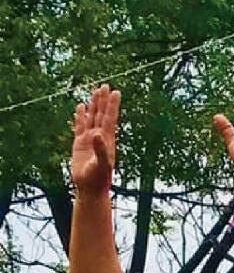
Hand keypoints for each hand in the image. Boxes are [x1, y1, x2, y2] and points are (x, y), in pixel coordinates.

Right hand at [70, 85, 119, 199]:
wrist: (90, 187)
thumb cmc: (99, 177)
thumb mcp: (102, 163)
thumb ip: (100, 149)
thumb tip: (98, 134)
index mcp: (108, 140)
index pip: (110, 118)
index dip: (112, 105)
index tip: (115, 92)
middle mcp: (100, 137)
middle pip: (101, 114)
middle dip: (103, 101)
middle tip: (105, 86)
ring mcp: (90, 139)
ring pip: (91, 118)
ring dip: (93, 105)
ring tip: (95, 91)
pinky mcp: (80, 143)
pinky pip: (80, 126)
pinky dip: (80, 116)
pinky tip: (81, 107)